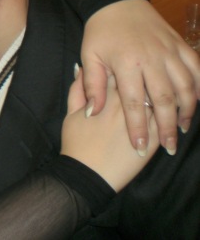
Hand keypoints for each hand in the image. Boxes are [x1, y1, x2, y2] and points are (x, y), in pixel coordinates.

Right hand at [61, 67, 158, 191]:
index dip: (121, 68)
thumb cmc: (76, 142)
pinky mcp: (154, 139)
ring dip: (161, 94)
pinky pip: (168, 121)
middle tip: (143, 78)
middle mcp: (128, 105)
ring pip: (160, 100)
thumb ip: (78, 88)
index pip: (119, 72)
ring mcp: (143, 121)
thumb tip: (81, 68)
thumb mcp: (70, 112)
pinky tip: (168, 112)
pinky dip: (170, 114)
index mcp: (107, 95)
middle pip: (143, 82)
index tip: (122, 68)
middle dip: (144, 77)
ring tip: (159, 92)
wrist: (87, 173)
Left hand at [81, 0, 199, 155]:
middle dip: (168, 127)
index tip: (138, 149)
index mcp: (127, 64)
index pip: (135, 104)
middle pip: (165, 100)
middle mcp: (151, 59)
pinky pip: (196, 68)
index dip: (138, 128)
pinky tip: (197, 101)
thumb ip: (91, 86)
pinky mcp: (180, 45)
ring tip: (182, 129)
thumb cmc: (100, 32)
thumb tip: (93, 113)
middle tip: (168, 147)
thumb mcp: (89, 57)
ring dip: (187, 110)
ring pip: (186, 86)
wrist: (117, 2)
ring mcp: (169, 51)